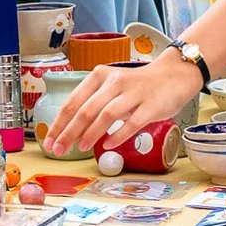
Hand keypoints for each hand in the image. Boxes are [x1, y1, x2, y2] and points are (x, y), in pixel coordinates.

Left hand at [44, 50, 202, 155]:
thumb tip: (72, 131)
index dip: (59, 123)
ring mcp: (133, 93)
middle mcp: (114, 82)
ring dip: (91, 133)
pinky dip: (118, 135)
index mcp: (100, 76)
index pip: (73, 101)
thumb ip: (94, 104)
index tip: (50, 141)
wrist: (174, 76)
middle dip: (69, 132)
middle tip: (60, 149)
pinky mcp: (151, 105)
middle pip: (86, 109)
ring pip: (106, 114)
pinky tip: (108, 144)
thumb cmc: (139, 87)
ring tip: (82, 147)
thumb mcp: (112, 88)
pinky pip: (132, 122)